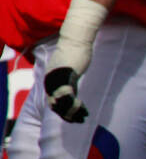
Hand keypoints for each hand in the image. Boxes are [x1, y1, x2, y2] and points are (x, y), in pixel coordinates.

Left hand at [45, 0, 107, 123]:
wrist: (76, 39)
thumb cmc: (75, 52)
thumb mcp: (69, 68)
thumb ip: (67, 78)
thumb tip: (71, 87)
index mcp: (49, 78)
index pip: (51, 100)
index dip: (62, 111)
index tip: (74, 116)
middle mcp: (50, 80)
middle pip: (54, 104)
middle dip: (66, 115)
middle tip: (78, 120)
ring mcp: (56, 78)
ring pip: (60, 103)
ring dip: (71, 113)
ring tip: (82, 116)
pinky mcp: (64, 77)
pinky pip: (68, 97)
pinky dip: (75, 106)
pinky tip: (84, 109)